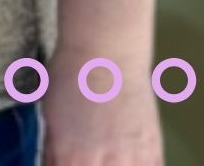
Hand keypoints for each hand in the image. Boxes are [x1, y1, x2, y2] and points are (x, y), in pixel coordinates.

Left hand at [41, 53, 162, 164]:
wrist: (106, 49)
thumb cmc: (71, 77)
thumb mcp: (51, 118)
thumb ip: (52, 155)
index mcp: (70, 158)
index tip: (70, 163)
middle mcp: (101, 164)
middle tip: (88, 159)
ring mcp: (131, 159)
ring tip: (109, 157)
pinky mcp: (153, 150)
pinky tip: (131, 160)